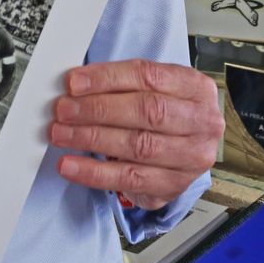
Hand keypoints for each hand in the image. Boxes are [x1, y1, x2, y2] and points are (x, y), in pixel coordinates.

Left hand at [50, 60, 222, 209]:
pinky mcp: (174, 186)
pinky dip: (94, 172)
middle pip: (146, 111)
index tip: (75, 83)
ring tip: (61, 134)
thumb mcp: (158, 90)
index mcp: (197, 88)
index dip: (108, 78)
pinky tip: (70, 165)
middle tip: (64, 110)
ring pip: (137, 145)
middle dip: (98, 109)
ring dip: (92, 139)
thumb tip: (77, 85)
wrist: (187, 151)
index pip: (149, 76)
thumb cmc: (167, 115)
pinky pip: (129, 179)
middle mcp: (202, 122)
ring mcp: (191, 157)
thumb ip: (124, 84)